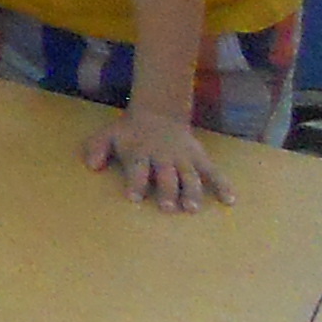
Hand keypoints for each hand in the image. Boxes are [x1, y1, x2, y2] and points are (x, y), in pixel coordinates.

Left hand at [86, 102, 236, 209]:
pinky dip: (223, 185)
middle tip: (167, 207)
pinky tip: (230, 200)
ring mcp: (183, 158)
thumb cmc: (131, 132)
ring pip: (189, 176)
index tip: (134, 198)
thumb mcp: (109, 134)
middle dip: (166, 191)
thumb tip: (91, 165)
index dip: (135, 182)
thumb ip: (97, 148)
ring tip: (192, 208)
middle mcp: (163, 157)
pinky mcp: (199, 159)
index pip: (137, 168)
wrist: (158, 113)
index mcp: (140, 153)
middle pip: (166, 175)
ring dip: (191, 192)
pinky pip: (213, 172)